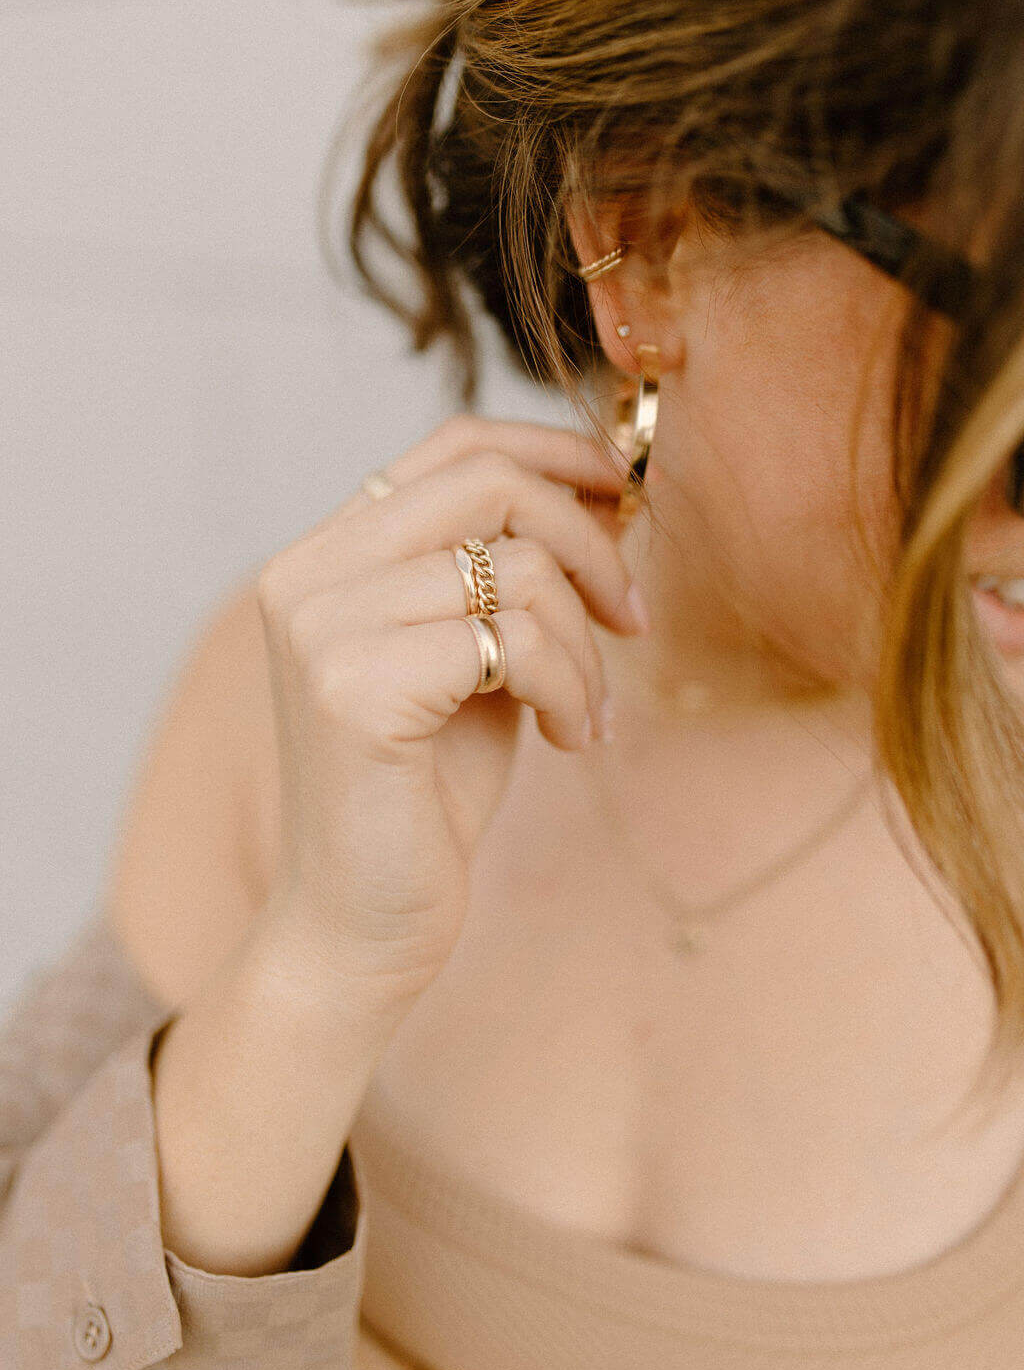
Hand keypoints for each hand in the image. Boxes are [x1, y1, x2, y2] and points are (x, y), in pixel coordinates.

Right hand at [249, 414, 647, 1021]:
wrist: (362, 924)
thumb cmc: (426, 794)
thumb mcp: (476, 658)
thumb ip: (509, 576)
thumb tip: (606, 495)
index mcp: (329, 556)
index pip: (454, 446)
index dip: (555, 451)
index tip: (627, 491)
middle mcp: (308, 574)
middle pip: (489, 484)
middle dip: (591, 544)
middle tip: (633, 617)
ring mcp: (322, 627)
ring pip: (517, 569)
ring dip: (586, 646)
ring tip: (586, 712)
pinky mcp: (353, 688)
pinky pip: (517, 641)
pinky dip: (571, 689)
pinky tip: (570, 740)